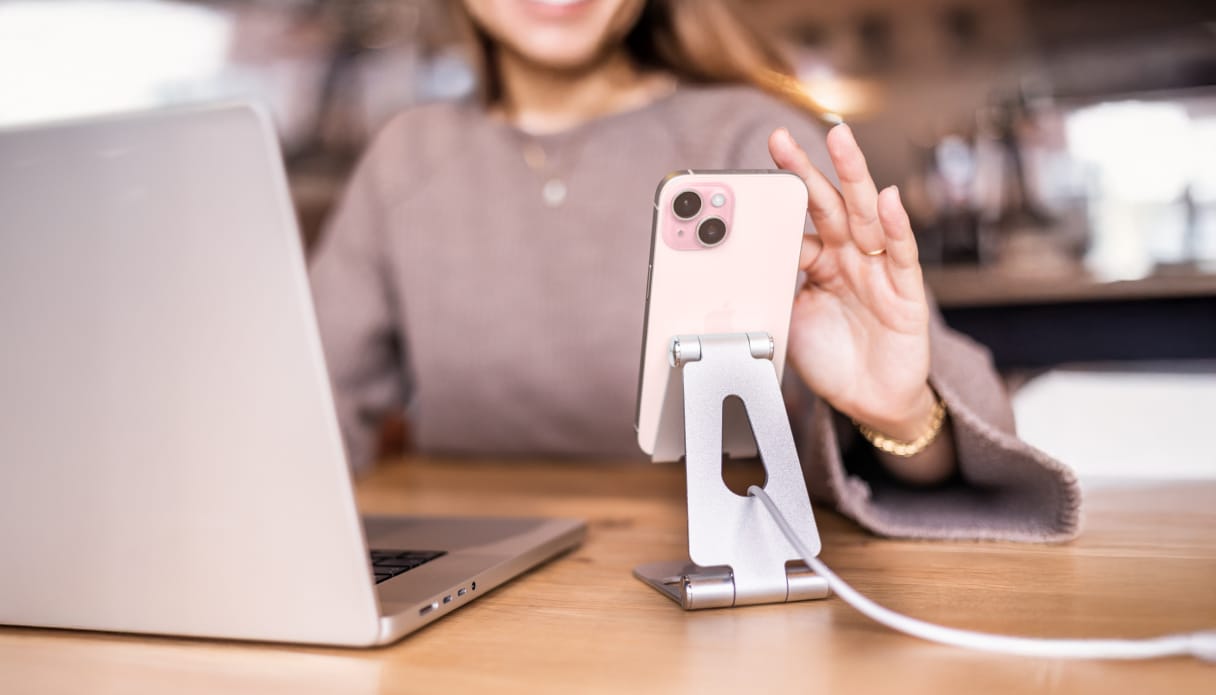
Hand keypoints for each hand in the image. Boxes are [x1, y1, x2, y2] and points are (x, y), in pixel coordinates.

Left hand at [768, 124, 933, 441]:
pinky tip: (887, 200)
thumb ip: (773, 289)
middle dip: (806, 170)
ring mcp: (879, 270)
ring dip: (853, 176)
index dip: (777, 200)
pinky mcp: (905, 292)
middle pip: (829, 203)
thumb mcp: (789, 321)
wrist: (870, 402)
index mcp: (820, 261)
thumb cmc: (833, 359)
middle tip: (781, 138)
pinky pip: (900, 254)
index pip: (797, 221)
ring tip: (840, 140)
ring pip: (865, 215)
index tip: (751, 175)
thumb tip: (742, 265)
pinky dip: (895, 225)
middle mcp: (850, 257)